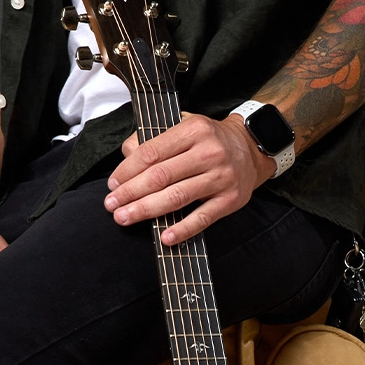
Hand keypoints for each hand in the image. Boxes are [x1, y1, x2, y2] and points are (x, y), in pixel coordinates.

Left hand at [104, 113, 275, 244]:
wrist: (252, 148)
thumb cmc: (210, 141)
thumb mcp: (185, 127)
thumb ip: (154, 139)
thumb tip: (127, 153)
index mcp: (193, 130)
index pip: (152, 152)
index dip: (128, 170)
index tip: (112, 184)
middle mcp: (208, 152)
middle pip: (161, 176)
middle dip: (131, 193)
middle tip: (111, 205)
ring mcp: (220, 177)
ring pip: (177, 197)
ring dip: (147, 210)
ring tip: (125, 218)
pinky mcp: (230, 199)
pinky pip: (202, 218)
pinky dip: (183, 229)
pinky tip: (164, 237)